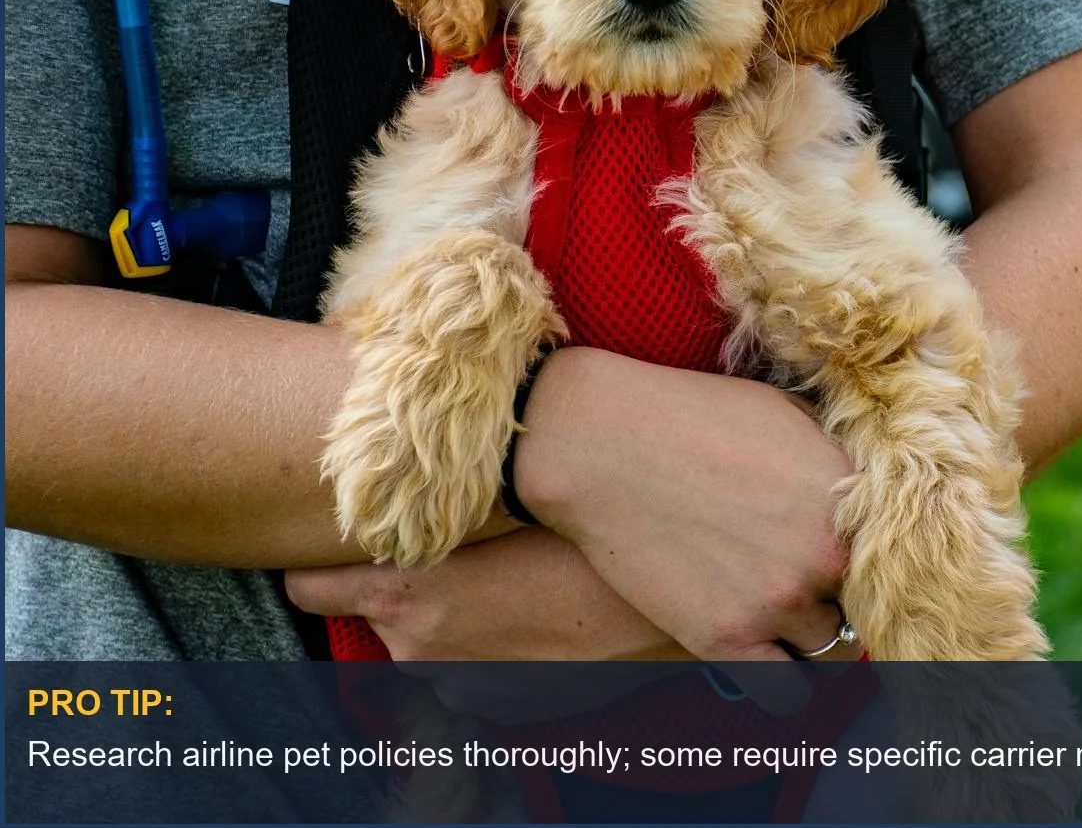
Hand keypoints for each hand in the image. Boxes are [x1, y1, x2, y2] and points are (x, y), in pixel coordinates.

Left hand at [284, 525, 686, 661]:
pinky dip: (500, 648)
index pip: (309, 589)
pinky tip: (542, 613)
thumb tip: (405, 486)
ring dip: (462, 620)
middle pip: (382, 612)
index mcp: (405, 597)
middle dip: (414, 586)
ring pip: (434, 643)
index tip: (332, 544)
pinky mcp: (504, 710)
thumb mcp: (498, 506)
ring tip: (519, 581)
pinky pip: (479, 670)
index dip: (318, 565)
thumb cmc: (581, 536)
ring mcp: (461, 689)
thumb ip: (434, 507)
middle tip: (471, 548)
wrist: (657, 601)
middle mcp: (418, 653)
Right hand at [514, 348, 861, 682]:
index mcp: (852, 498)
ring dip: (816, 640)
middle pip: (868, 607)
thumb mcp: (789, 417)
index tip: (858, 565)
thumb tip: (868, 486)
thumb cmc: (695, 415)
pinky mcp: (725, 639)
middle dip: (846, 600)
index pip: (900, 557)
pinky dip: (785, 684)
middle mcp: (826, 557)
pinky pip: (785, 694)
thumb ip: (837, 462)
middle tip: (819, 591)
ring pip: (832, 654)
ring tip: (790, 622)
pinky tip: (769, 659)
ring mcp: (776, 602)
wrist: (603, 443)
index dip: (879, 561)